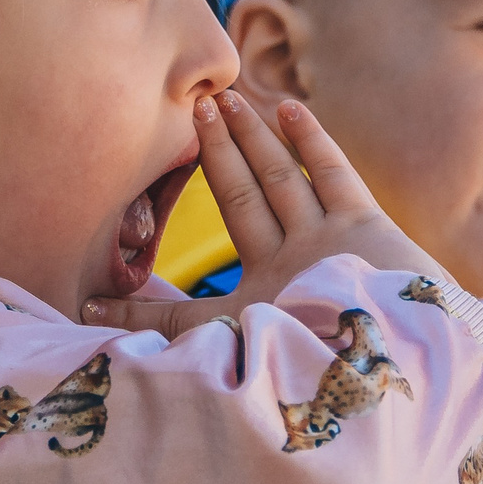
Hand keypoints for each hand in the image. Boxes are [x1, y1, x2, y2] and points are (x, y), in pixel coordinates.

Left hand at [80, 97, 482, 435]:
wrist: (400, 384)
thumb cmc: (319, 382)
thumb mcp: (229, 365)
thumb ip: (166, 339)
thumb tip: (82, 323)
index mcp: (258, 311)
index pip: (188, 301)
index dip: (143, 295)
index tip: (99, 288)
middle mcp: (291, 272)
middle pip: (245, 200)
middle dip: (217, 155)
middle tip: (193, 110)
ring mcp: (328, 247)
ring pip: (279, 180)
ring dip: (251, 138)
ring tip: (224, 100)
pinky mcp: (364, 230)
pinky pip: (331, 177)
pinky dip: (310, 143)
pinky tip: (287, 109)